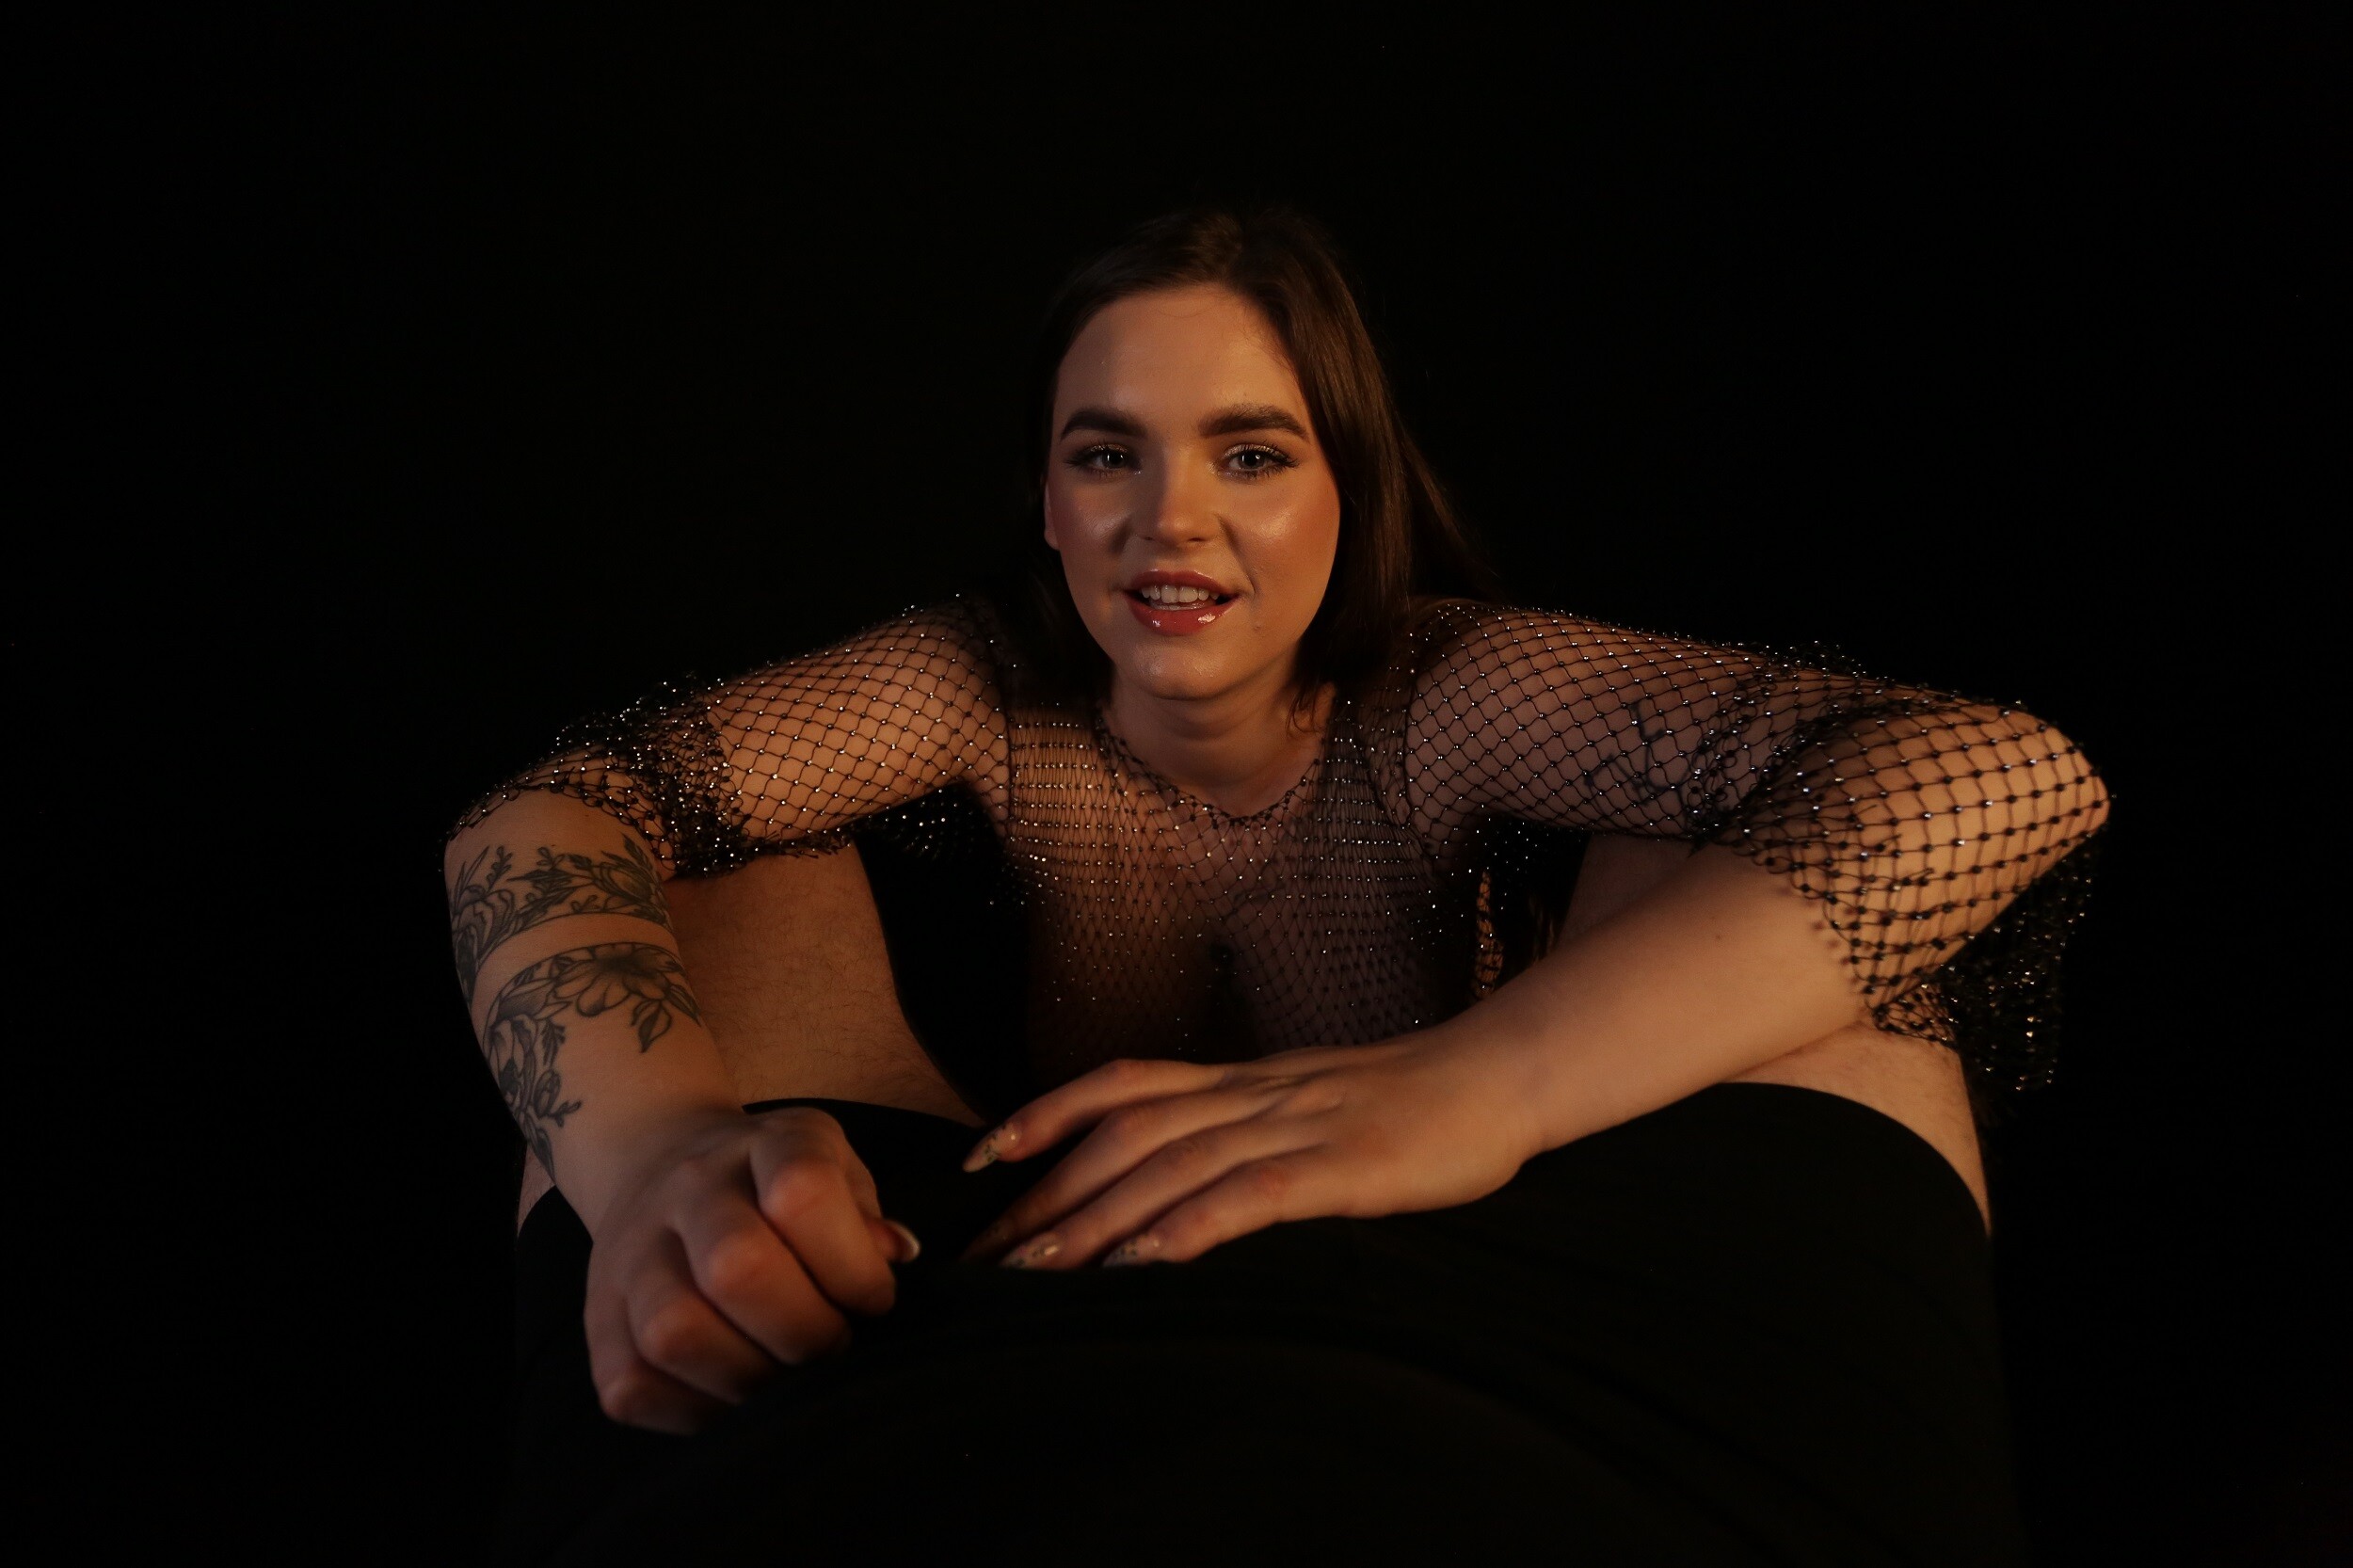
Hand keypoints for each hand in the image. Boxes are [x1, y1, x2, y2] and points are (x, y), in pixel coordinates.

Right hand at [583, 1105, 919, 1433]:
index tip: (873, 1299)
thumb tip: (891, 1260)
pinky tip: (734, 1397)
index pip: (803, 1193)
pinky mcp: (598, 1318)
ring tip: (784, 1378)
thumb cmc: (773, 1181)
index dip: (854, 1266)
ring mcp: (632, 1253)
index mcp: (763, 1144)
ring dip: (747, 1378)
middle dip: (805, 1331)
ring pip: (673, 1332)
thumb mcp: (835, 1167)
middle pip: (736, 1267)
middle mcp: (688, 1189)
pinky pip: (631, 1386)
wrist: (657, 1159)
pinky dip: (693, 1412)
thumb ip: (866, 1217)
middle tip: (831, 1346)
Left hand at [958, 1035, 1539, 1269]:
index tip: (980, 1161)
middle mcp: (1251, 1095)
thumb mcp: (1306, 1104)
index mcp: (1239, 1081)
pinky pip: (1254, 1193)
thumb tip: (1176, 1181)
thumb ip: (1243, 1130)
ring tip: (1039, 1269)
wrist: (1498, 1076)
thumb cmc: (1405, 1102)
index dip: (1044, 1114)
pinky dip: (1194, 1225)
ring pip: (1174, 1164)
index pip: (1120, 1087)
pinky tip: (1149, 1260)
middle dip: (1048, 1193)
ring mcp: (1296, 1126)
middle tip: (988, 1254)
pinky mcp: (1343, 1165)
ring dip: (1099, 1217)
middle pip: (1125, 1135)